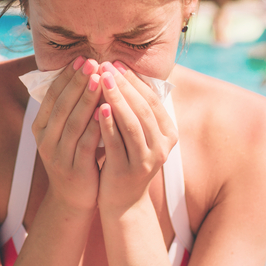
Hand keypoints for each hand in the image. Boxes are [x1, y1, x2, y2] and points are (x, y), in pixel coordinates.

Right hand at [31, 57, 103, 211]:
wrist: (73, 199)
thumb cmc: (74, 157)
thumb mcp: (66, 132)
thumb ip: (71, 108)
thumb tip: (84, 73)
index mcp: (41, 128)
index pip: (52, 96)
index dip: (66, 77)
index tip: (81, 59)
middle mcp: (45, 140)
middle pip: (62, 106)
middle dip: (77, 82)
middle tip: (92, 62)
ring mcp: (58, 156)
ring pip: (73, 122)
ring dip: (86, 98)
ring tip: (99, 79)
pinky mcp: (74, 169)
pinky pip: (85, 143)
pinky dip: (96, 125)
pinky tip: (107, 110)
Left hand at [94, 62, 177, 213]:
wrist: (123, 202)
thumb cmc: (126, 160)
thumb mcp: (138, 135)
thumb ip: (136, 110)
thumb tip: (123, 72)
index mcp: (168, 134)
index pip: (152, 100)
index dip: (135, 80)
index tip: (117, 63)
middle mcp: (161, 147)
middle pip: (143, 109)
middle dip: (124, 85)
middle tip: (107, 65)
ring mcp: (146, 161)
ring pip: (132, 124)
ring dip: (117, 99)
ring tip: (102, 79)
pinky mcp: (127, 171)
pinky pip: (116, 143)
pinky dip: (108, 124)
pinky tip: (97, 108)